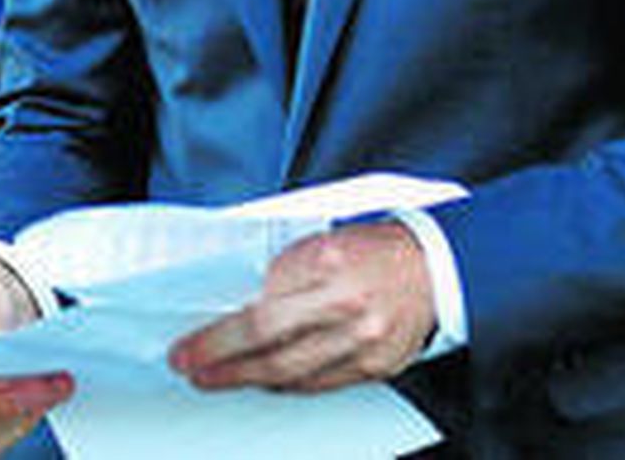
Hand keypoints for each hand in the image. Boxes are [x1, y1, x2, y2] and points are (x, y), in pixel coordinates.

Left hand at [169, 221, 435, 393]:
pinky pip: (320, 385)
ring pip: (292, 374)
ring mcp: (363, 340)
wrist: (435, 265)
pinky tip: (265, 380)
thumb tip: (237, 302)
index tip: (188, 345)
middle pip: (269, 346)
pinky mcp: (376, 366)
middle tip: (189, 367)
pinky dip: (287, 385)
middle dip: (221, 362)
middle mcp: (346, 304)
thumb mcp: (323, 240)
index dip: (219, 334)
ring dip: (248, 379)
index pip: (260, 309)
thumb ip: (284, 271)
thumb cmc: (374, 246)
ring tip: (217, 378)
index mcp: (328, 261)